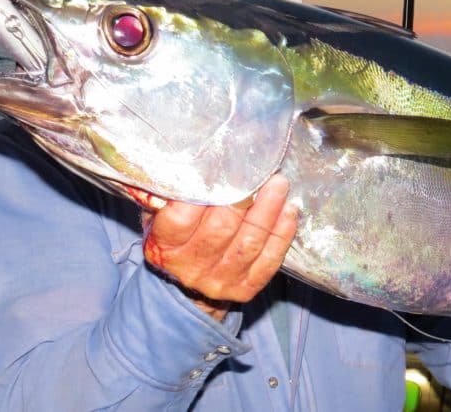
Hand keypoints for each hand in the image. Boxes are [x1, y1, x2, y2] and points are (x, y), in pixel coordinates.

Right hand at [142, 174, 298, 318]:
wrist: (186, 283)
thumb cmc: (178, 235)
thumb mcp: (161, 215)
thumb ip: (170, 192)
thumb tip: (189, 161)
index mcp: (165, 246)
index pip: (180, 219)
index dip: (201, 192)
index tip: (220, 166)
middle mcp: (190, 268)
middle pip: (220, 229)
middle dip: (242, 197)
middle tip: (259, 170)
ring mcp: (218, 281)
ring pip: (248, 243)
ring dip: (268, 210)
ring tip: (279, 184)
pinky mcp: (244, 288)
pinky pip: (268, 261)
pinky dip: (281, 234)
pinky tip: (289, 210)